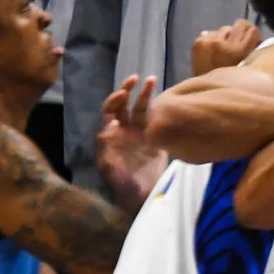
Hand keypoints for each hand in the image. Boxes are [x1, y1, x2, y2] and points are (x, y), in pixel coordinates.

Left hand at [97, 86, 169, 212]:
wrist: (144, 194)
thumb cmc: (123, 183)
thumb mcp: (109, 168)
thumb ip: (106, 148)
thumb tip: (109, 127)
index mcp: (111, 136)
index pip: (109, 112)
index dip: (114, 100)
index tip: (123, 94)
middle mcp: (125, 131)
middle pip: (124, 105)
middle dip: (127, 90)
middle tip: (135, 78)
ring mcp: (141, 132)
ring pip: (141, 108)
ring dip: (145, 94)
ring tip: (152, 80)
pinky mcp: (157, 135)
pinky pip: (157, 117)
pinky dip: (160, 106)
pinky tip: (166, 98)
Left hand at [192, 19, 263, 76]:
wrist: (202, 93)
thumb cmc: (230, 83)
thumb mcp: (249, 67)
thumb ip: (253, 49)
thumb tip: (253, 33)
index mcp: (241, 52)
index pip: (253, 30)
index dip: (253, 37)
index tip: (252, 45)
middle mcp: (225, 44)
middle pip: (240, 24)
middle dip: (240, 34)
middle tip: (236, 47)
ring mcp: (210, 42)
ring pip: (225, 28)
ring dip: (225, 36)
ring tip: (223, 51)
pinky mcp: (199, 43)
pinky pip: (210, 32)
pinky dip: (211, 39)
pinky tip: (211, 52)